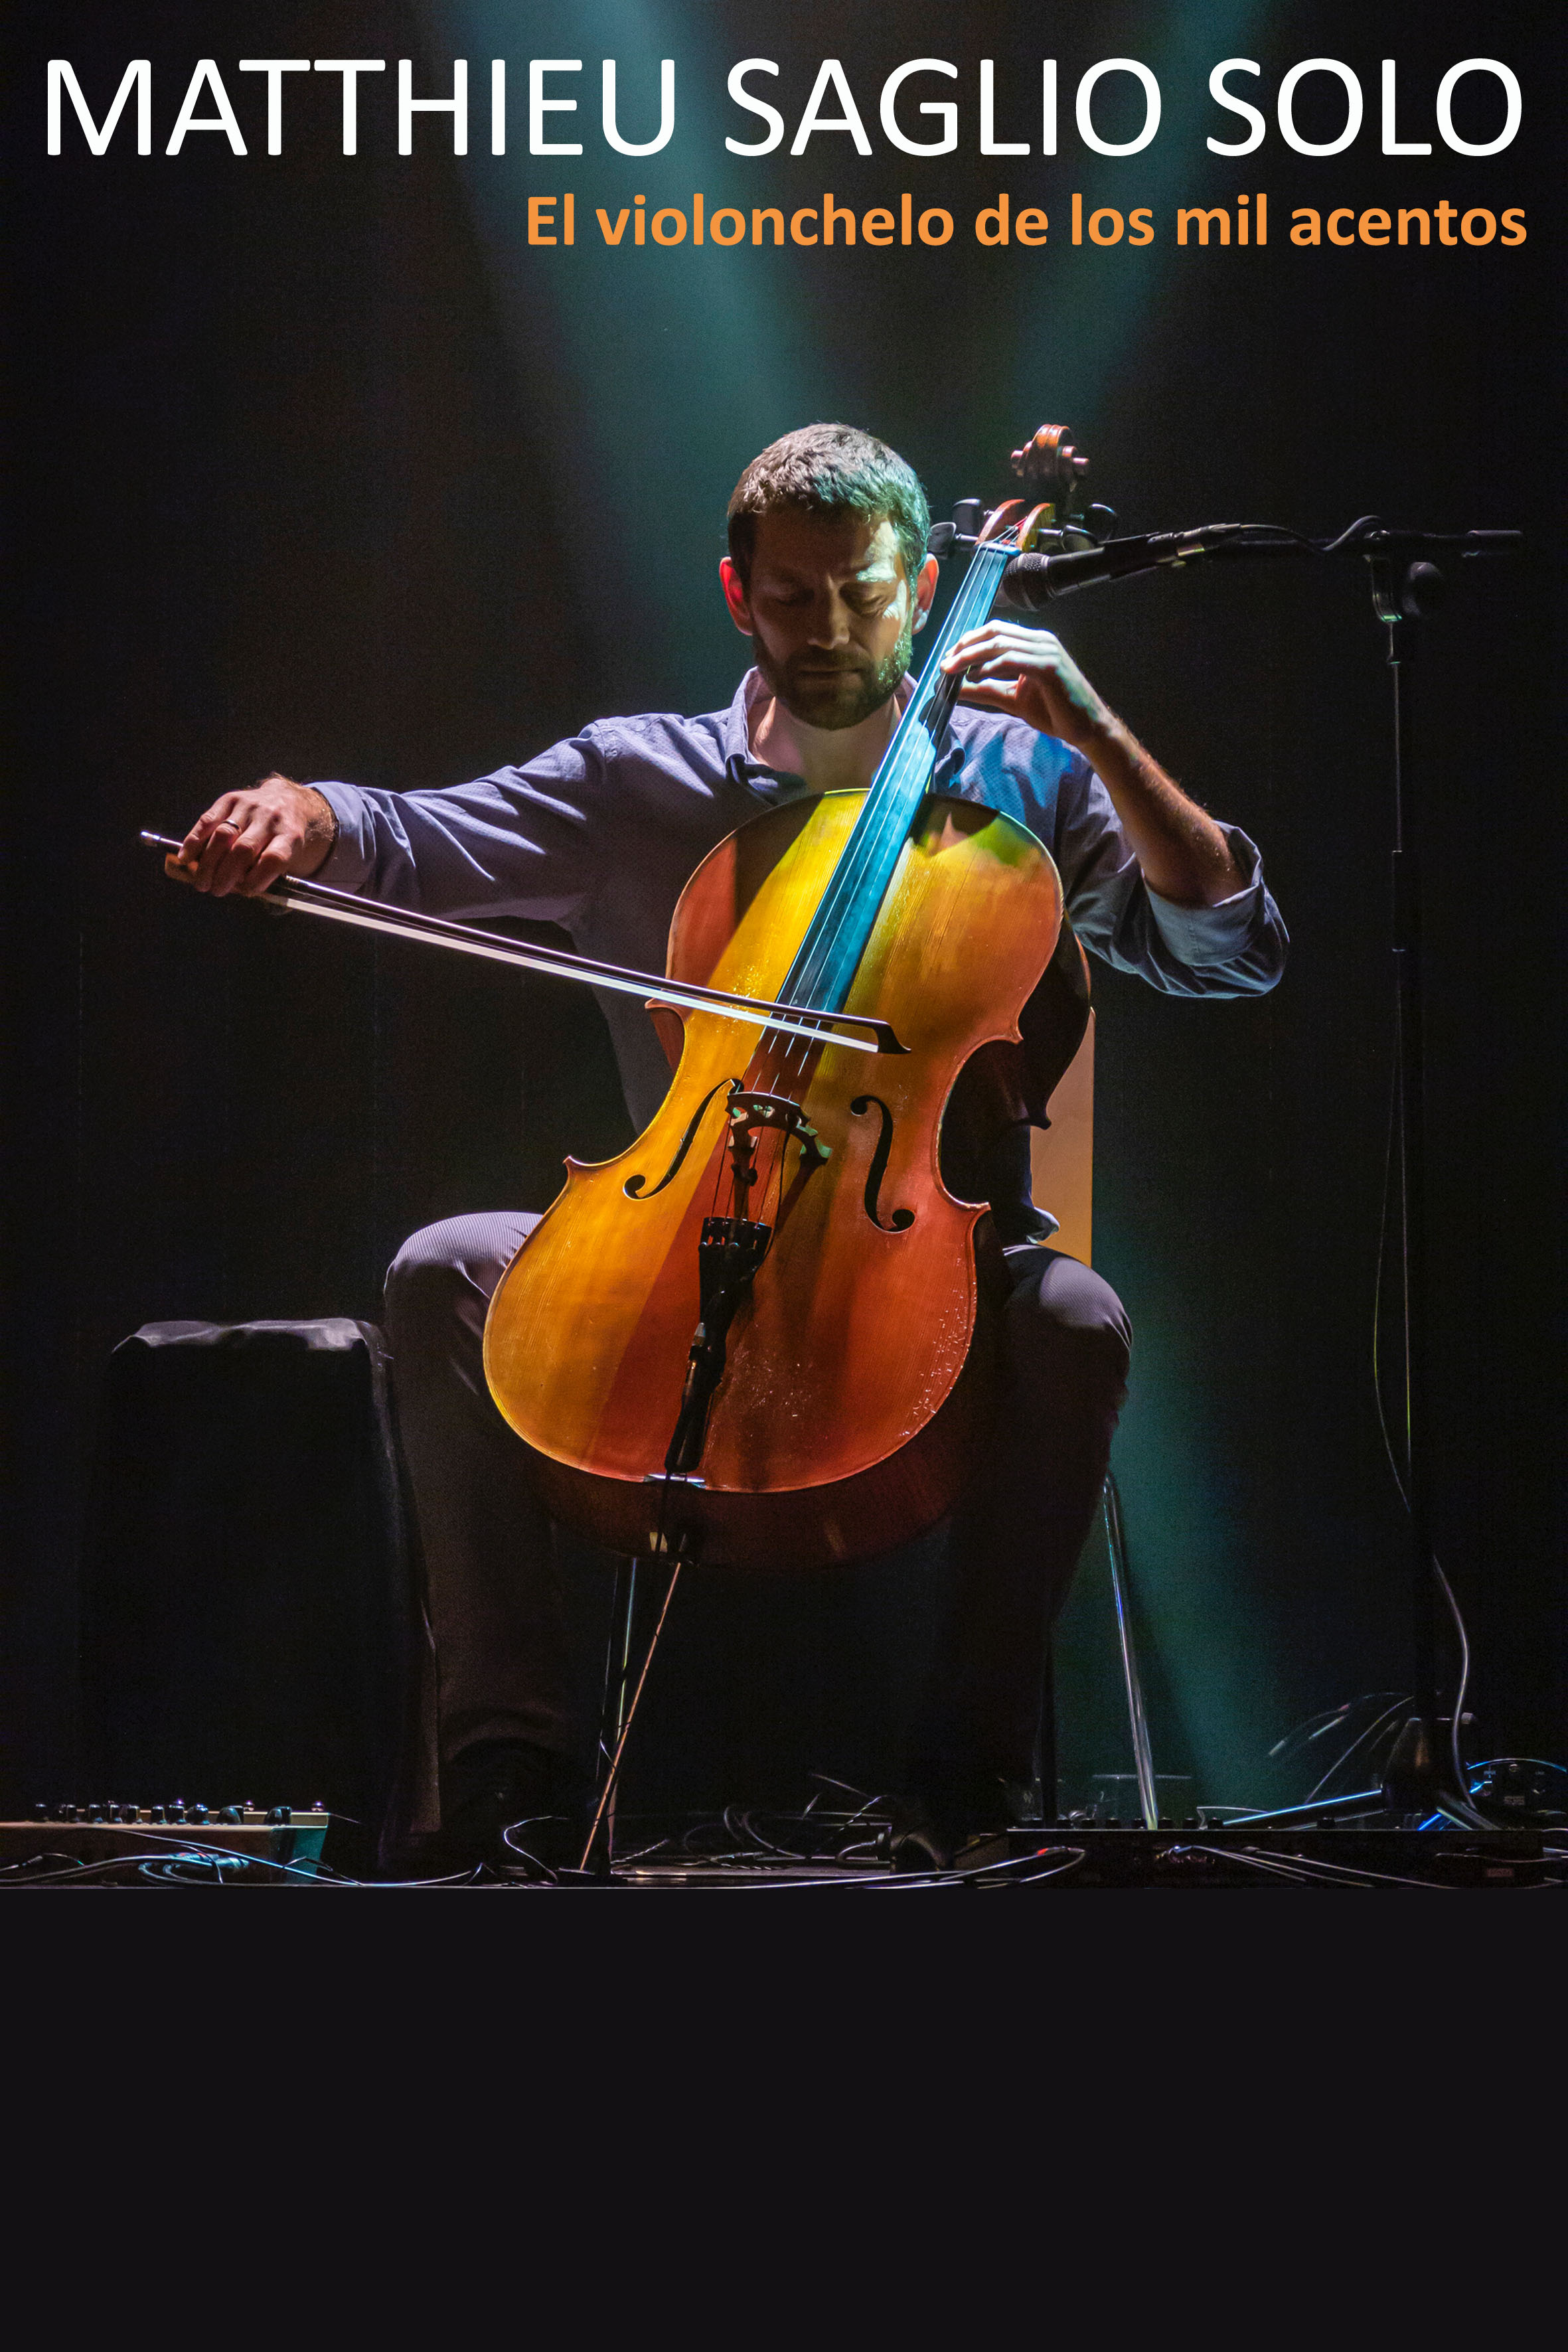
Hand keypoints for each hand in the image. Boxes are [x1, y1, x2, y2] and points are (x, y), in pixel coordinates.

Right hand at [169, 774, 336, 896]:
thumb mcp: (293, 857)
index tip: (246, 892)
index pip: (273, 859)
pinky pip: (208, 820)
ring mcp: (250, 807)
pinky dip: (194, 841)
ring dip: (208, 862)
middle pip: (243, 849)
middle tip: (216, 891)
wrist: (288, 800)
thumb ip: (273, 878)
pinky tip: (186, 858)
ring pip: (223, 835)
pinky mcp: (231, 799)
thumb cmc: (285, 839)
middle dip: (226, 875)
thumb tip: (244, 895)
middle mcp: (270, 819)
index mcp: (290, 836)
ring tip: (202, 882)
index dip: (256, 879)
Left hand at [939, 621, 1113, 750]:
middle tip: (944, 663)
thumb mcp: (1012, 699)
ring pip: (1000, 644)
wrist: (1087, 729)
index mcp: (1033, 643)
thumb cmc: (1055, 712)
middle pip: (994, 632)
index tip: (948, 659)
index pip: (995, 632)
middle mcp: (1040, 640)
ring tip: (951, 670)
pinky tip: (974, 677)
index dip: (969, 642)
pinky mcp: (1049, 666)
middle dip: (965, 646)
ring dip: (971, 656)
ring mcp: (1046, 651)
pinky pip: (1013, 660)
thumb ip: (986, 690)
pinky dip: (990, 667)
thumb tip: (956, 687)